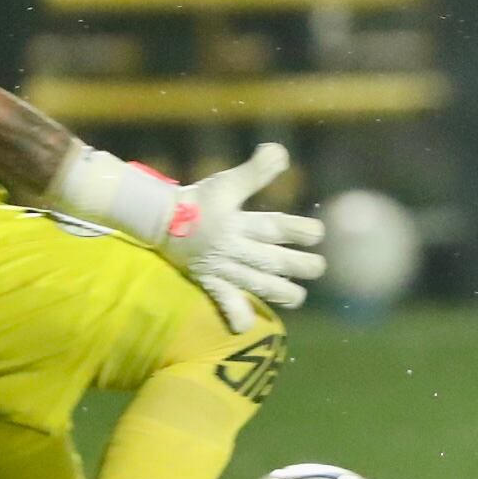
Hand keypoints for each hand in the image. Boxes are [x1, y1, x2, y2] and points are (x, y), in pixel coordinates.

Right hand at [159, 143, 326, 332]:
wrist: (158, 219)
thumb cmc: (198, 199)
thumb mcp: (227, 182)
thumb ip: (256, 170)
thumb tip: (281, 151)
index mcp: (237, 222)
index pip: (274, 226)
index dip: (297, 230)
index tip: (318, 234)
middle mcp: (231, 247)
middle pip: (268, 259)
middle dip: (296, 265)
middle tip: (319, 268)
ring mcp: (220, 267)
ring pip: (252, 283)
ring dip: (277, 291)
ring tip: (298, 297)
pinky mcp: (207, 282)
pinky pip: (221, 301)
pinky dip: (233, 313)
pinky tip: (245, 326)